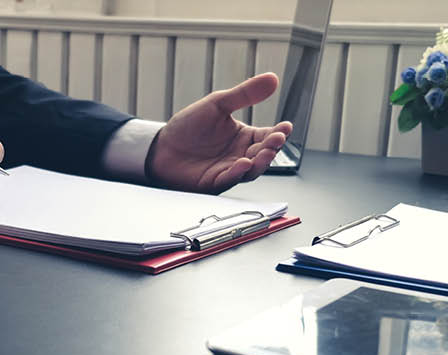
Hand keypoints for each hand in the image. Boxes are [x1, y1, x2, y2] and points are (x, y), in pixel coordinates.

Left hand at [148, 73, 293, 193]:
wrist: (161, 146)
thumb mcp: (219, 104)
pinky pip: (229, 179)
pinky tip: (242, 164)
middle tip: (277, 139)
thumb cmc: (188, 127)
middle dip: (272, 147)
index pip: (268, 135)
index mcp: (244, 137)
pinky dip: (237, 172)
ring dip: (260, 162)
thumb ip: (245, 94)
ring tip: (264, 152)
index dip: (279, 133)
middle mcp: (240, 155)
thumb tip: (273, 78)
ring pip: (251, 170)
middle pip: (263, 154)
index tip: (286, 127)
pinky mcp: (214, 183)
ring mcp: (229, 170)